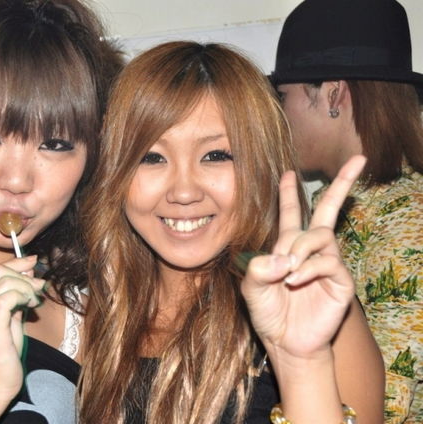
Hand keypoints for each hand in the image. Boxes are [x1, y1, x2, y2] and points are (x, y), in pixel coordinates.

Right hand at [0, 255, 44, 406]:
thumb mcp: (7, 320)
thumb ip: (14, 298)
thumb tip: (29, 274)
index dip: (16, 263)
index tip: (33, 263)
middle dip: (22, 273)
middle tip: (38, 285)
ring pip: (3, 282)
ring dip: (26, 286)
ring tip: (36, 300)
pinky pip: (6, 299)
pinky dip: (22, 296)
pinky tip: (31, 305)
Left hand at [241, 155, 365, 359]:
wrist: (286, 342)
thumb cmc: (269, 313)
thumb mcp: (252, 289)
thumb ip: (258, 269)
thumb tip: (282, 256)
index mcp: (288, 247)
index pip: (292, 215)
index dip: (289, 194)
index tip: (288, 172)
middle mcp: (311, 250)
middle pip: (328, 211)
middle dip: (342, 184)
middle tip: (358, 160)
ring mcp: (328, 264)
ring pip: (320, 236)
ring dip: (300, 249)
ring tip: (287, 272)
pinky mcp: (340, 281)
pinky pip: (328, 262)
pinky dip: (308, 268)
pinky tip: (294, 280)